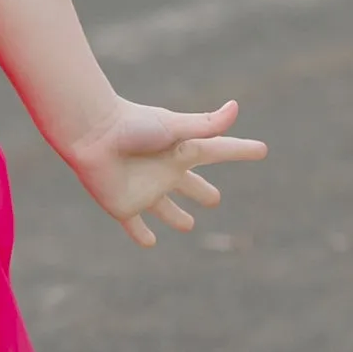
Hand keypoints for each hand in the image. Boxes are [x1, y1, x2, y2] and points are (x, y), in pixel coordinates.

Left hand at [66, 97, 265, 248]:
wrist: (91, 135)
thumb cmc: (133, 126)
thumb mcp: (174, 126)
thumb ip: (206, 124)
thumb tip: (235, 108)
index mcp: (181, 152)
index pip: (218, 152)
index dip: (240, 151)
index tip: (261, 150)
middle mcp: (165, 172)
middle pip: (189, 185)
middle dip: (201, 191)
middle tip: (215, 199)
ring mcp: (145, 191)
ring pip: (164, 208)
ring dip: (175, 216)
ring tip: (187, 224)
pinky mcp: (123, 207)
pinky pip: (134, 225)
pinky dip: (141, 235)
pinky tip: (149, 243)